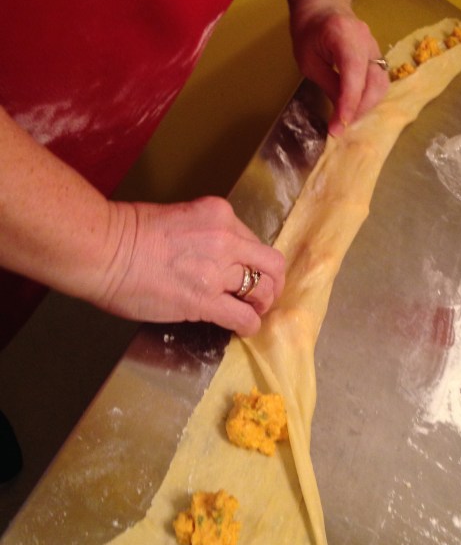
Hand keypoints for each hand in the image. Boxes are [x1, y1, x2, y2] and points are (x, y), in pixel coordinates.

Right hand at [95, 196, 284, 336]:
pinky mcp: (206, 300)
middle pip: (270, 264)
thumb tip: (209, 257)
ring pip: (262, 292)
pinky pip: (243, 317)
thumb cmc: (125, 233)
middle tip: (265, 295)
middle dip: (273, 282)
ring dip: (261, 305)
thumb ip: (202, 234)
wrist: (103, 250)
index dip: (253, 260)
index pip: (252, 240)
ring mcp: (218, 271)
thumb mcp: (176, 217)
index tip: (249, 271)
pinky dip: (249, 326)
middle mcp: (226, 239)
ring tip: (253, 312)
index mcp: (218, 214)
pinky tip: (244, 329)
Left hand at [289, 0, 389, 135]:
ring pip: (382, 84)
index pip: (354, 76)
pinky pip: (380, 81)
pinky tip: (356, 106)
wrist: (322, 5)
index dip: (349, 104)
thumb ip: (328, 85)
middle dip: (360, 109)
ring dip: (367, 106)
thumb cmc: (308, 31)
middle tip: (341, 125)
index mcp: (345, 36)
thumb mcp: (309, 61)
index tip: (338, 127)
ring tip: (348, 118)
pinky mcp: (377, 56)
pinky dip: (370, 97)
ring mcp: (375, 47)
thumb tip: (341, 114)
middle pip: (375, 82)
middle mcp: (367, 41)